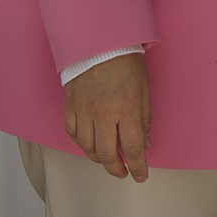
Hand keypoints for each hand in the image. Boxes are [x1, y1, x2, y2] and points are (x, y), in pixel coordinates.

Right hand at [63, 52, 151, 181]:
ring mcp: (84, 110)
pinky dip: (80, 142)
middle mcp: (104, 114)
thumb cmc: (126, 63)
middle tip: (123, 172)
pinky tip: (89, 144)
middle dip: (116, 169)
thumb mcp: (144, 90)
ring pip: (87, 147)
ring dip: (98, 159)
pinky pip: (72, 132)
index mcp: (126, 110)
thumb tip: (145, 144)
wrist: (99, 41)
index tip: (140, 175)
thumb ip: (144, 119)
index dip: (137, 166)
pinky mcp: (70, 104)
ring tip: (107, 160)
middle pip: (107, 154)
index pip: (132, 149)